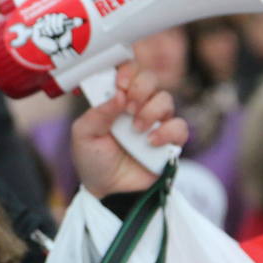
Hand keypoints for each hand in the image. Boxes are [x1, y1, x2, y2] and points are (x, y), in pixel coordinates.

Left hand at [31, 13, 82, 57]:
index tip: (44, 35)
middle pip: (47, 16)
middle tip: (50, 36)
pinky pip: (60, 16)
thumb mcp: (36, 38)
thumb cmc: (48, 46)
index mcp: (42, 24)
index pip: (40, 19)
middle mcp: (50, 21)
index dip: (42, 28)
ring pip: (53, 16)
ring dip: (54, 27)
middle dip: (48, 28)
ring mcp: (57, 21)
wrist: (58, 51)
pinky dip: (59, 24)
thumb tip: (43, 20)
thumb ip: (35, 27)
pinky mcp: (65, 21)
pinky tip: (60, 31)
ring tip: (55, 34)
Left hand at [71, 62, 187, 196]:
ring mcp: (154, 123)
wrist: (108, 192)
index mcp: (115, 100)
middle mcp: (136, 107)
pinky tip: (151, 142)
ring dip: (151, 111)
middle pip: (150, 79)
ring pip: (166, 99)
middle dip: (141, 88)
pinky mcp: (169, 141)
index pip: (128, 71)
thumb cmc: (93, 161)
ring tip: (136, 130)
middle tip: (129, 108)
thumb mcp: (83, 135)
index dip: (128, 70)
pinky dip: (167, 131)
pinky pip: (180, 126)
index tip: (121, 84)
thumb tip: (118, 95)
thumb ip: (98, 112)